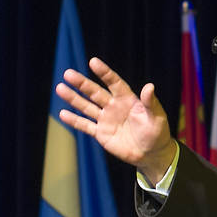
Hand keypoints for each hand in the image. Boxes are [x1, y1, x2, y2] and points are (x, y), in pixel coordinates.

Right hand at [56, 57, 176, 183]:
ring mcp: (106, 119)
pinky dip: (74, 120)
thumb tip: (149, 86)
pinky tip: (62, 113)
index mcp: (128, 99)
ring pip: (87, 106)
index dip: (104, 73)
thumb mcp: (156, 117)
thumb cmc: (157, 133)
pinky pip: (85, 125)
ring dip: (73, 98)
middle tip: (68, 74)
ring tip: (60, 88)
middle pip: (95, 92)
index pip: (114, 82)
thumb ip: (150, 102)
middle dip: (82, 83)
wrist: (151, 154)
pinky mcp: (101, 133)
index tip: (93, 62)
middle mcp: (114, 106)